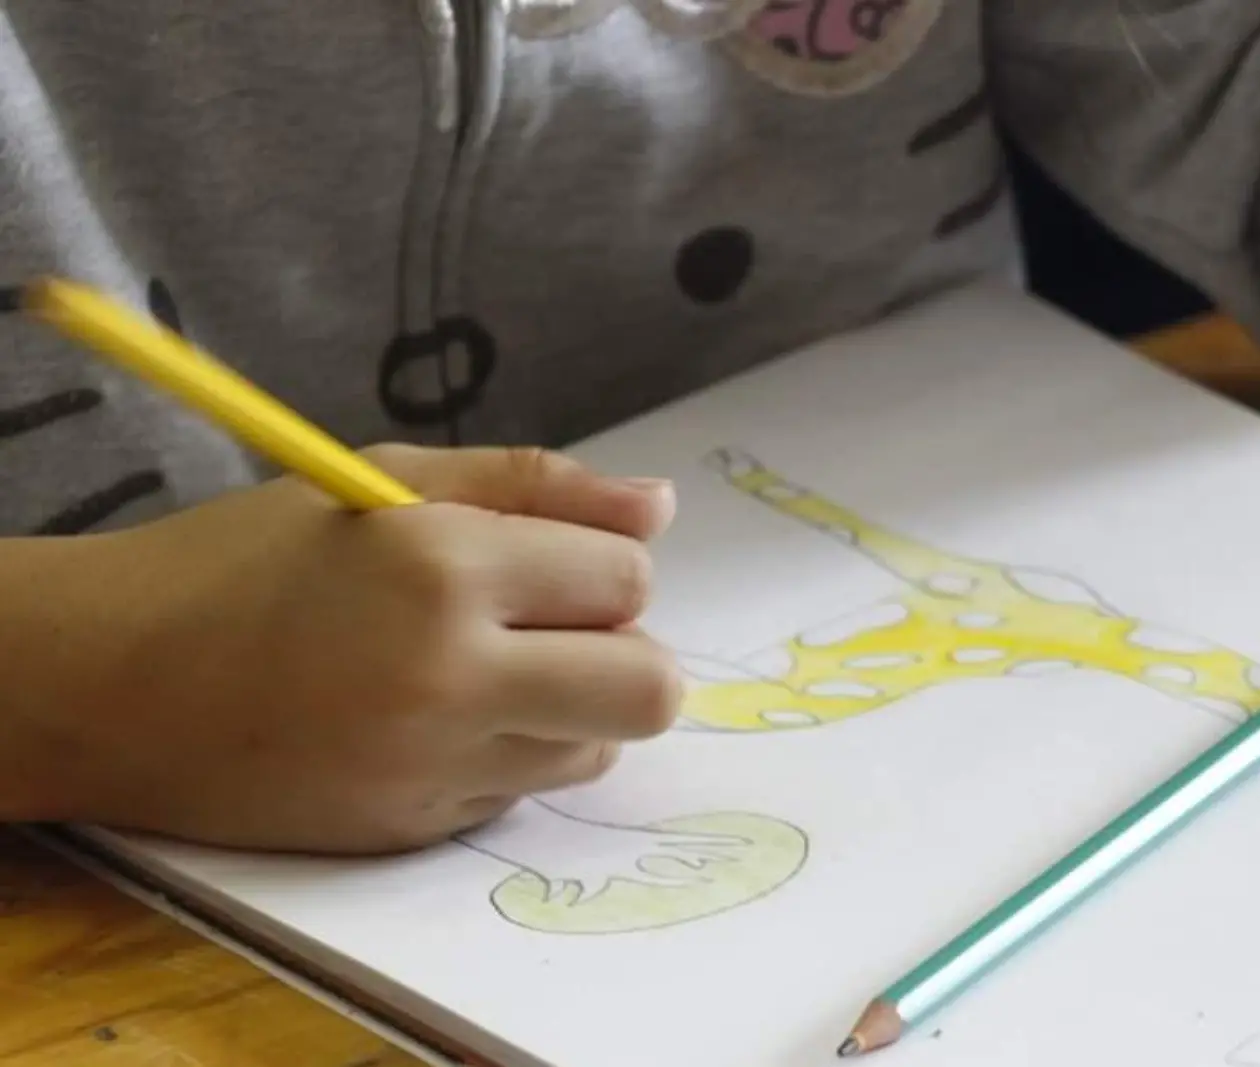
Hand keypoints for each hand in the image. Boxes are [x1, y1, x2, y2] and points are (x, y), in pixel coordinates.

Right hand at [0, 444, 680, 853]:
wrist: (108, 685)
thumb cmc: (243, 561)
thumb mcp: (382, 479)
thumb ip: (533, 484)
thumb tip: (658, 507)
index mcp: (443, 566)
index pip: (628, 580)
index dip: (604, 567)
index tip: (550, 564)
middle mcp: (449, 674)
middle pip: (650, 689)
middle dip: (629, 654)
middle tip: (559, 631)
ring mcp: (430, 764)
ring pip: (598, 749)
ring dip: (573, 710)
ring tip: (486, 672)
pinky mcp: (410, 828)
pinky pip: (519, 792)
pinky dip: (504, 756)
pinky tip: (429, 722)